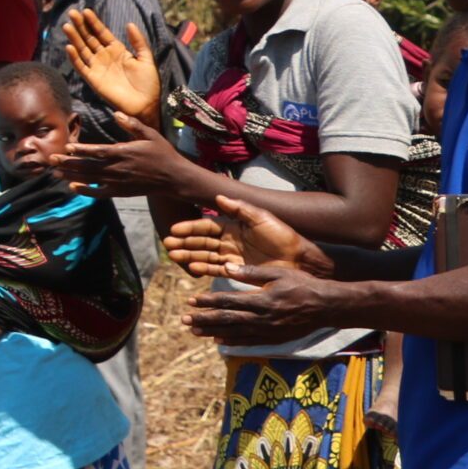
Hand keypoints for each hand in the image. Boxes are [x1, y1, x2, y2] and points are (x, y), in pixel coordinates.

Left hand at [45, 111, 196, 198]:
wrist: (174, 178)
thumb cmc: (162, 154)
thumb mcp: (150, 135)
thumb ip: (132, 124)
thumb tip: (115, 114)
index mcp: (124, 153)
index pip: (98, 152)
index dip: (82, 150)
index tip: (67, 147)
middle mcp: (118, 169)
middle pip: (88, 166)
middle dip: (68, 163)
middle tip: (51, 159)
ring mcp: (118, 182)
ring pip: (90, 179)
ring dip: (72, 175)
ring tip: (55, 172)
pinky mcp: (120, 192)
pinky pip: (100, 192)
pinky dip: (86, 191)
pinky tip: (73, 187)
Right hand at [61, 9, 162, 120]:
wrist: (146, 104)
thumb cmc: (148, 82)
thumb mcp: (146, 58)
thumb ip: (138, 41)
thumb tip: (129, 24)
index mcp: (117, 50)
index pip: (102, 33)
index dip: (94, 22)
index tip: (86, 11)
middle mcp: (104, 56)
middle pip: (89, 38)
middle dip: (81, 26)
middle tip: (72, 13)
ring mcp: (97, 67)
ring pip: (82, 49)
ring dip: (75, 38)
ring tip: (67, 26)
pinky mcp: (93, 79)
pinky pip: (81, 67)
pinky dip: (74, 58)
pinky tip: (69, 47)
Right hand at [164, 193, 329, 281]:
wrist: (299, 260)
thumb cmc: (283, 236)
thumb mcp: (262, 218)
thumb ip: (240, 208)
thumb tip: (218, 197)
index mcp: (233, 226)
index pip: (206, 227)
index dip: (190, 227)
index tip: (175, 229)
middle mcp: (229, 241)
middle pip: (201, 241)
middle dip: (184, 242)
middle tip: (168, 244)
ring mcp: (232, 257)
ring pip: (205, 255)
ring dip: (189, 255)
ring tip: (174, 256)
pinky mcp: (238, 271)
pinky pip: (217, 270)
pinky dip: (205, 269)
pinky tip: (193, 268)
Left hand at [186, 263, 346, 345]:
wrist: (327, 307)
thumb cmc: (303, 284)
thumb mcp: (278, 273)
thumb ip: (252, 273)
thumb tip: (226, 268)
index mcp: (262, 300)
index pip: (229, 301)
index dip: (208, 302)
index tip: (191, 301)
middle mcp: (263, 319)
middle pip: (228, 320)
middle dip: (204, 320)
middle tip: (185, 320)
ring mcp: (269, 331)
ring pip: (236, 333)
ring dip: (213, 332)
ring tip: (194, 331)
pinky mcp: (275, 338)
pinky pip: (250, 342)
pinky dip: (234, 341)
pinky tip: (220, 341)